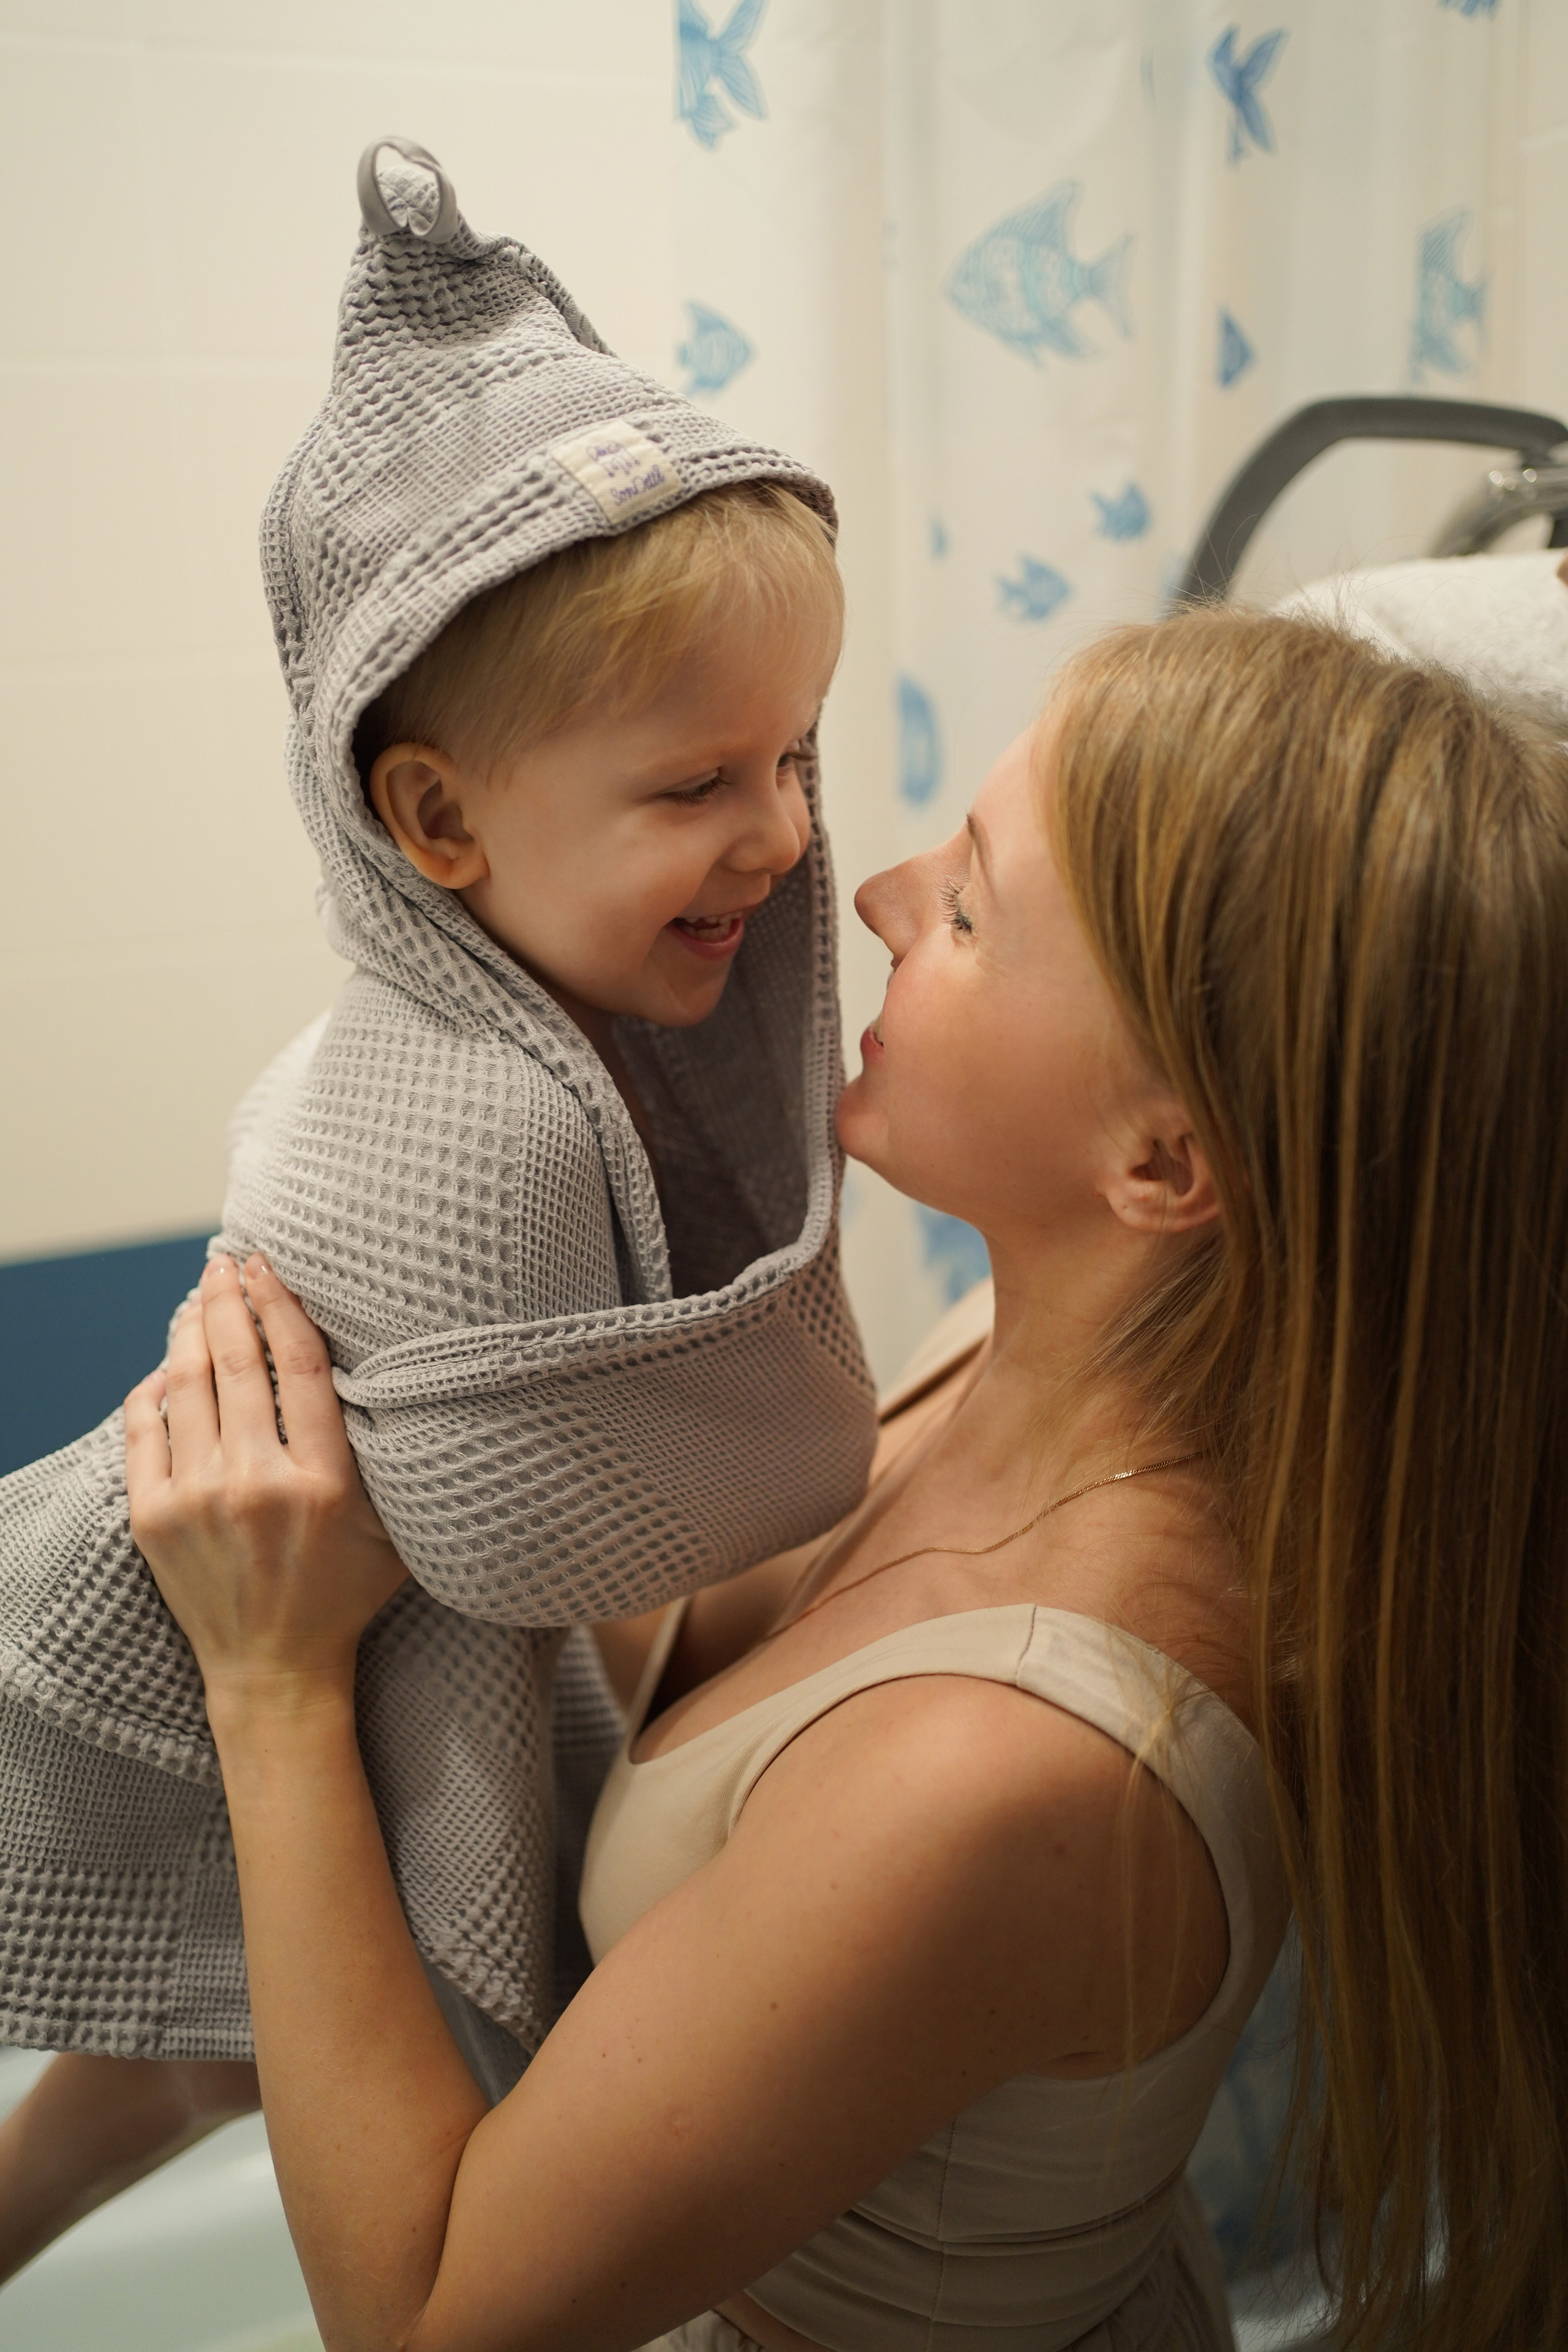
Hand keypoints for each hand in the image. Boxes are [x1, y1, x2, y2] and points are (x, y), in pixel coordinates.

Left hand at [125, 1256, 407, 1716]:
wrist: (274, 1669)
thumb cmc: (344, 1593)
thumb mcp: (394, 1528)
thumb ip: (391, 1458)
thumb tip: (388, 1377)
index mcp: (323, 1481)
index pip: (298, 1364)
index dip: (280, 1303)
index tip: (268, 1264)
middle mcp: (256, 1484)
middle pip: (235, 1360)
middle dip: (226, 1299)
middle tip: (226, 1262)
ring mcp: (197, 1500)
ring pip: (186, 1385)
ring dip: (190, 1330)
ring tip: (199, 1299)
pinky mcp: (153, 1517)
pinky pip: (144, 1428)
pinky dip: (154, 1387)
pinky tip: (167, 1366)